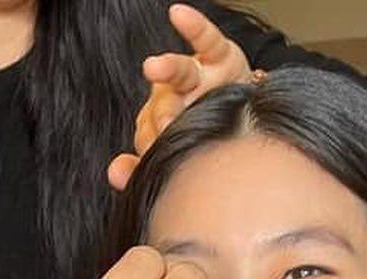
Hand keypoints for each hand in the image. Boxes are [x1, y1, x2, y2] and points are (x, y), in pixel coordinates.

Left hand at [109, 5, 255, 189]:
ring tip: (154, 68)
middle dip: (162, 115)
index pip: (151, 134)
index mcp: (164, 122)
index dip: (152, 144)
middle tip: (163, 128)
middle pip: (164, 105)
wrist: (252, 116)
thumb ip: (144, 166)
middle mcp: (178, 97)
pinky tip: (179, 15)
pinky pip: (207, 39)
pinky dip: (194, 27)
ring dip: (168, 68)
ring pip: (181, 72)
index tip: (155, 157)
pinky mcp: (221, 56)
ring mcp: (199, 76)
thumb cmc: (209, 133)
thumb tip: (114, 175)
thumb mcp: (181, 150)